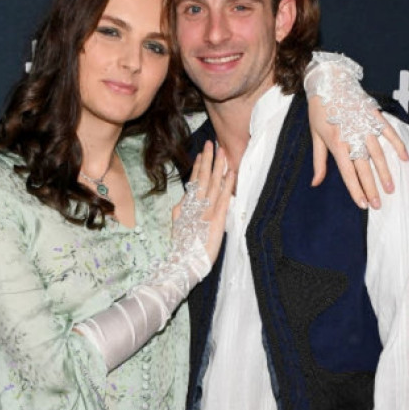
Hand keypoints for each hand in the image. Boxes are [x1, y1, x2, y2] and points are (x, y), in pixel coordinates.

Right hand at [173, 140, 233, 264]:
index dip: (198, 167)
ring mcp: (205, 212)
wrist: (181, 266)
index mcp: (183, 208)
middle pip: (201, 178)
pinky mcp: (216, 221)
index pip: (192, 183)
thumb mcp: (178, 229)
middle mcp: (193, 207)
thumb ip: (182, 215)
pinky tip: (231, 172)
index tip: (202, 154)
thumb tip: (185, 205)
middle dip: (207, 160)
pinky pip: (222, 199)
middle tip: (212, 143)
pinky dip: (227, 185)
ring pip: (212, 184)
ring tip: (222, 151)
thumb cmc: (180, 253)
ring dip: (218, 166)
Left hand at [310, 118, 408, 209]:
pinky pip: (389, 132)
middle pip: (364, 168)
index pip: (348, 173)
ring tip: (391, 188)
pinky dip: (398, 145)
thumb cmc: (320, 110)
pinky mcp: (374, 115)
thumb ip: (319, 162)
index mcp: (337, 144)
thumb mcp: (316, 137)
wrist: (328, 81)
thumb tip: (316, 184)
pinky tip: (405, 158)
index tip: (363, 204)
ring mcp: (365, 126)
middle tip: (378, 204)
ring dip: (385, 172)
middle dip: (371, 188)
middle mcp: (352, 136)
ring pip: (378, 154)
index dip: (356, 190)